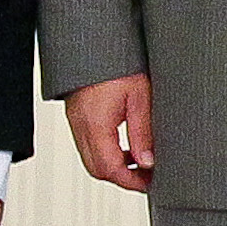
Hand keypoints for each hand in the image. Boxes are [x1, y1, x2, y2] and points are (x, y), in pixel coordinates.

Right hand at [65, 73, 154, 190]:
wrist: (96, 42)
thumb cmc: (118, 62)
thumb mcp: (140, 97)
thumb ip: (143, 132)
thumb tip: (148, 162)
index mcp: (95, 123)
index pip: (111, 168)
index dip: (132, 182)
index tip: (150, 183)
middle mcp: (81, 125)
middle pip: (97, 169)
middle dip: (123, 178)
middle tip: (148, 177)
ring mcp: (76, 121)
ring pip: (91, 159)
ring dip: (115, 167)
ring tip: (141, 163)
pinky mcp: (77, 115)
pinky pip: (88, 145)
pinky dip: (107, 153)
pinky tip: (126, 147)